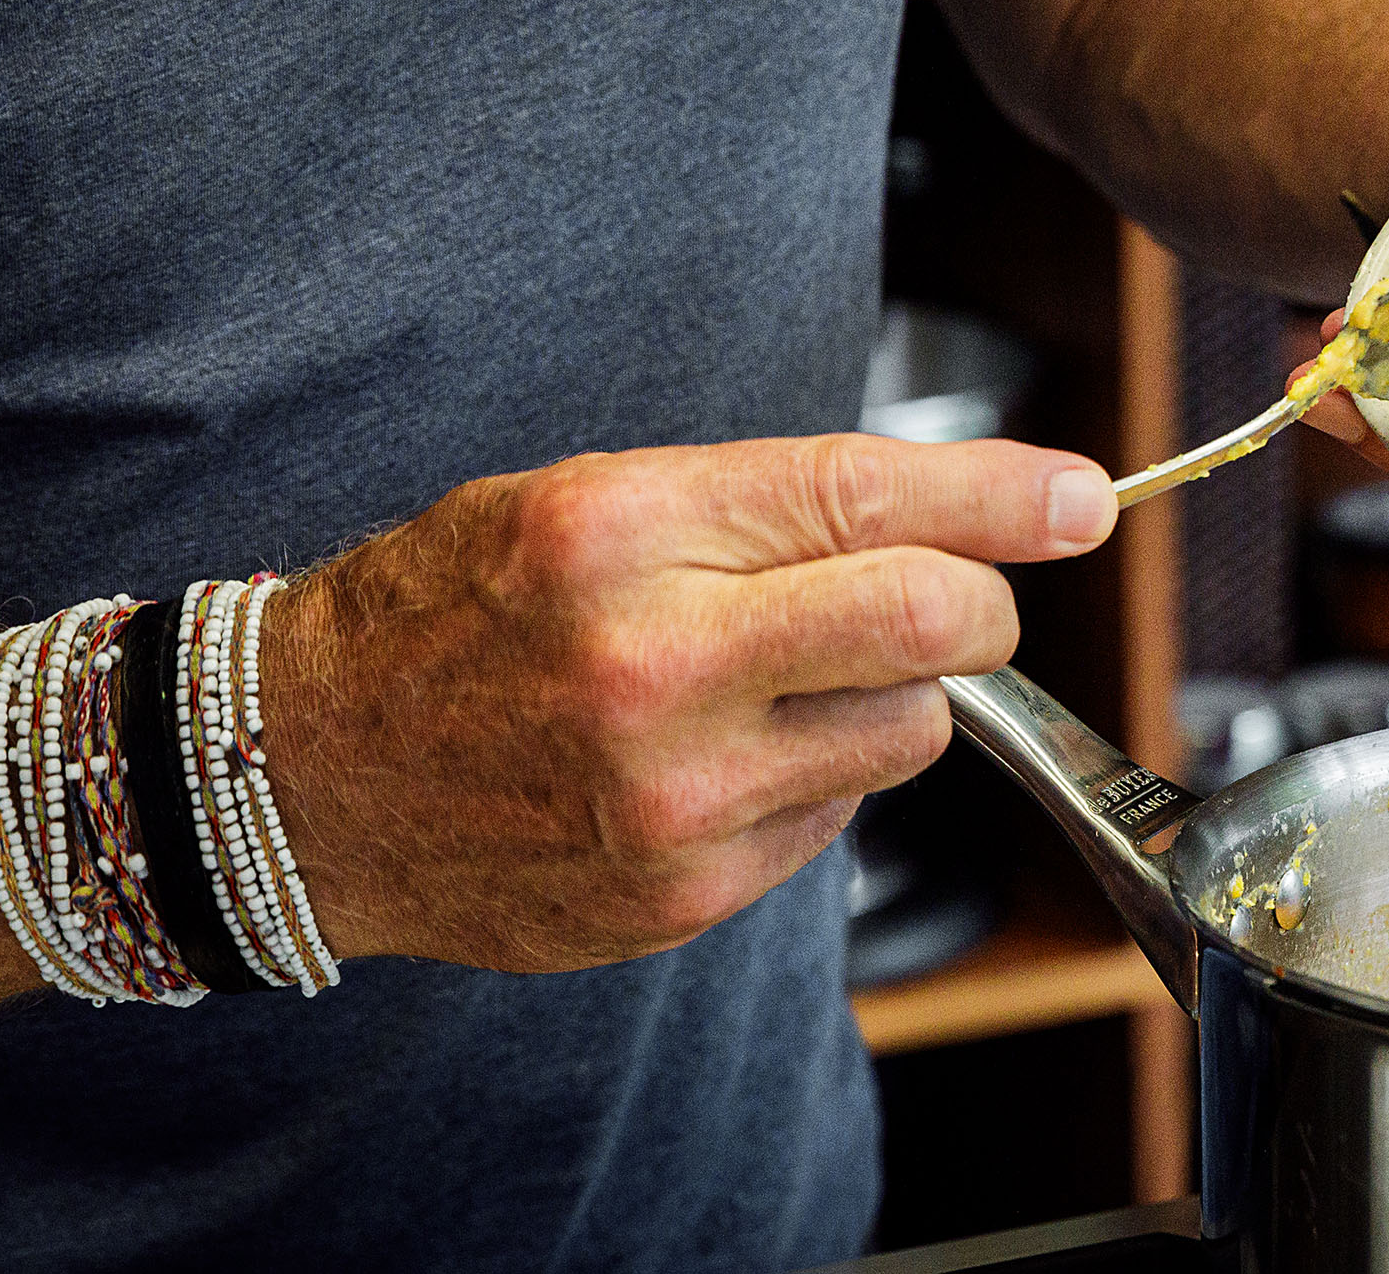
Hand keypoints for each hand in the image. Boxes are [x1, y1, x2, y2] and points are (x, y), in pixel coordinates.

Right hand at [259, 435, 1116, 969]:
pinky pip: (838, 819)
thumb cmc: (454, 614)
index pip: (871, 497)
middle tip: (959, 596)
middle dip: (979, 602)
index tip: (1083, 498)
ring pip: (908, 733)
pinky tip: (717, 758)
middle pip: (931, 621)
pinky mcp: (682, 891)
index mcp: (624, 532)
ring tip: (774, 682)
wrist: (305, 774)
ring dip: (886, 700)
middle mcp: (652, 664)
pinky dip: (813, 779)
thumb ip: (771, 502)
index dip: (1006, 496)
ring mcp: (671, 794)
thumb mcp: (589, 500)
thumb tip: (963, 512)